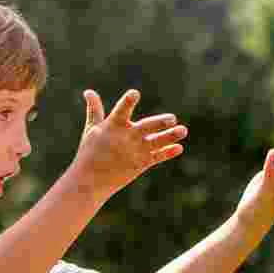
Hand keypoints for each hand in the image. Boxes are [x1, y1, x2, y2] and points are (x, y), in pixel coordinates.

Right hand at [72, 89, 186, 197]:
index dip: (128, 102)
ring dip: (170, 136)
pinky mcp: (140, 164)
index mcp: (112, 126)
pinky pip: (157, 157)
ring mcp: (134, 151)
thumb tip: (89, 91)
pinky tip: (179, 148)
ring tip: (184, 130)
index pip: (121, 111)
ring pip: (156, 142)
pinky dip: (168, 153)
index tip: (135, 93)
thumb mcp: (91, 129)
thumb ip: (94, 110)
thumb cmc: (90, 152)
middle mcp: (126, 138)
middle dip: (159, 123)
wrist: (90, 181)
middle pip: (145, 128)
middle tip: (172, 118)